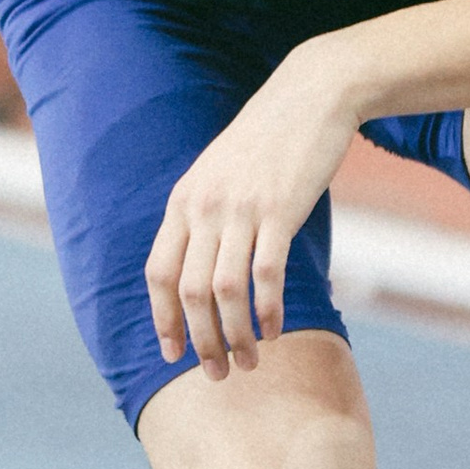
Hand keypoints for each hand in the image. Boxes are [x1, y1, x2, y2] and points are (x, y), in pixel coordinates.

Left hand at [144, 47, 357, 378]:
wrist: (311, 94)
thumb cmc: (267, 140)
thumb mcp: (219, 172)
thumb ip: (203, 214)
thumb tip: (197, 266)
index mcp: (184, 200)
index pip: (159, 272)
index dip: (162, 318)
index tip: (173, 353)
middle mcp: (204, 207)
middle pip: (189, 292)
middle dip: (201, 342)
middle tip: (218, 373)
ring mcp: (241, 208)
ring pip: (225, 292)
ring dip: (235, 336)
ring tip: (249, 363)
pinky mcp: (280, 210)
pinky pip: (266, 275)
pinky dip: (268, 310)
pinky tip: (277, 330)